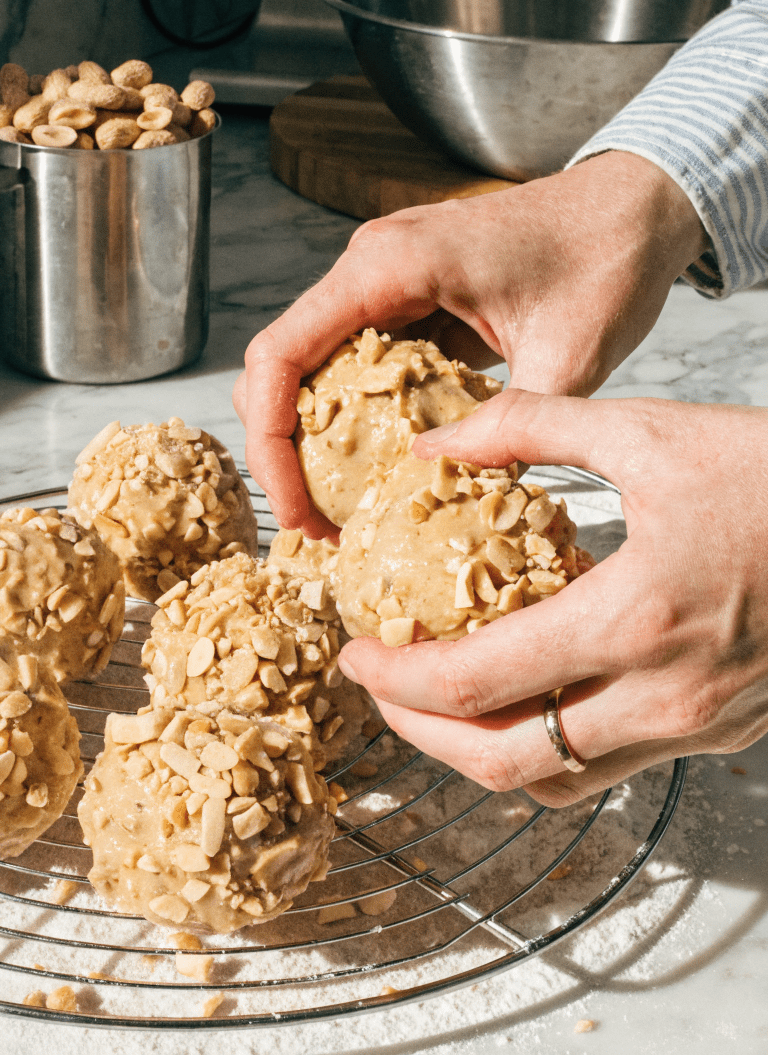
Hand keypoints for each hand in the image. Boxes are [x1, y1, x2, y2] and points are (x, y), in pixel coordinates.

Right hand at [233, 151, 707, 534]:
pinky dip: (354, 417)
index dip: (268, 442)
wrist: (638, 205)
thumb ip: (509, 426)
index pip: (278, 355)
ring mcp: (386, 279)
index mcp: (389, 265)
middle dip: (282, 452)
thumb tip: (448, 484)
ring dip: (313, 438)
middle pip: (279, 366)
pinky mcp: (409, 296)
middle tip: (320, 523)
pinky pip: (355, 362)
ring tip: (342, 506)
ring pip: (310, 367)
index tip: (294, 507)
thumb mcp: (567, 356)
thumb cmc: (605, 255)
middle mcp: (371, 266)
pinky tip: (384, 465)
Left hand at [338, 390, 767, 804]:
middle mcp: (665, 695)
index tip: (356, 649)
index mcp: (636, 619)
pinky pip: (610, 763)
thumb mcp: (648, 431)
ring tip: (440, 695)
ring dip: (482, 748)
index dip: (396, 677)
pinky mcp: (721, 729)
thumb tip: (434, 444)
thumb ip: (529, 427)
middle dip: (422, 734)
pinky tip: (531, 685)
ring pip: (558, 780)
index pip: (478, 683)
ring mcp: (699, 724)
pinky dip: (549, 741)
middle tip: (380, 687)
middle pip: (505, 762)